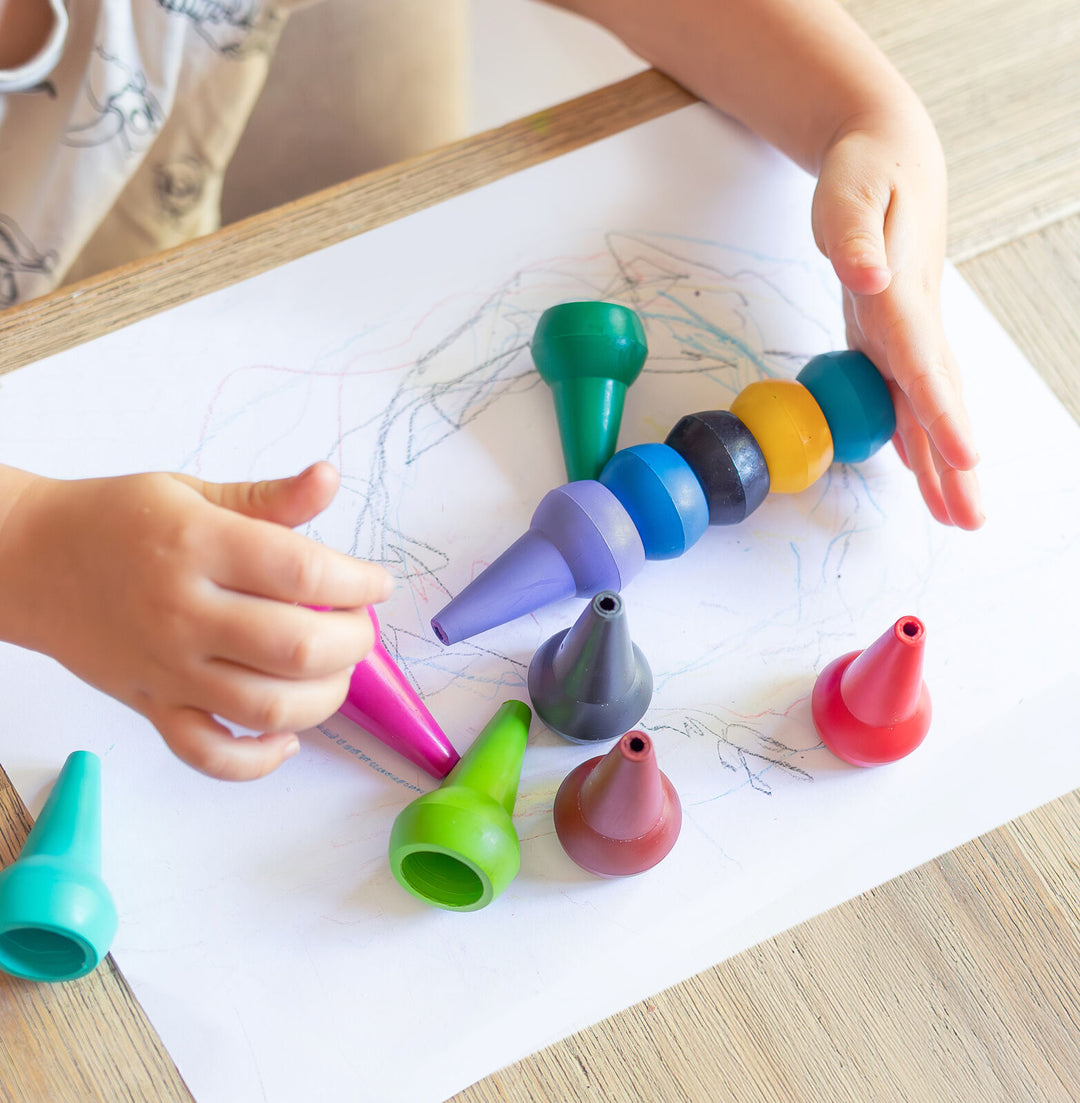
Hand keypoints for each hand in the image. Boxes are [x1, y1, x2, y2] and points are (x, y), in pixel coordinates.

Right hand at [0, 462, 392, 779]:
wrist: (28, 560)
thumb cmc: (117, 520)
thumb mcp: (193, 491)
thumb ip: (269, 497)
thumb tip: (329, 478)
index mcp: (199, 546)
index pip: (303, 572)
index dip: (359, 581)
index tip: (377, 582)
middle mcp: (184, 612)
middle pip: (296, 647)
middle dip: (354, 641)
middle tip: (360, 625)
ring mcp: (166, 669)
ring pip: (266, 708)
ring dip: (325, 697)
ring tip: (335, 670)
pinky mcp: (150, 707)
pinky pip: (209, 755)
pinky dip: (258, 760)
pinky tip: (288, 736)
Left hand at [811, 115, 983, 528]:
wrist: (890, 156)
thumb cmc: (866, 173)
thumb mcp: (851, 192)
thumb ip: (855, 234)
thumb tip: (867, 275)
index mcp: (902, 294)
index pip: (924, 362)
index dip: (942, 410)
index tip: (965, 455)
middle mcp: (912, 321)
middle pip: (936, 401)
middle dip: (954, 463)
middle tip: (970, 520)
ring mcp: (907, 331)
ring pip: (927, 405)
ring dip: (941, 461)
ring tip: (956, 513)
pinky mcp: (892, 335)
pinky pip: (908, 394)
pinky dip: (917, 432)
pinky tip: (920, 465)